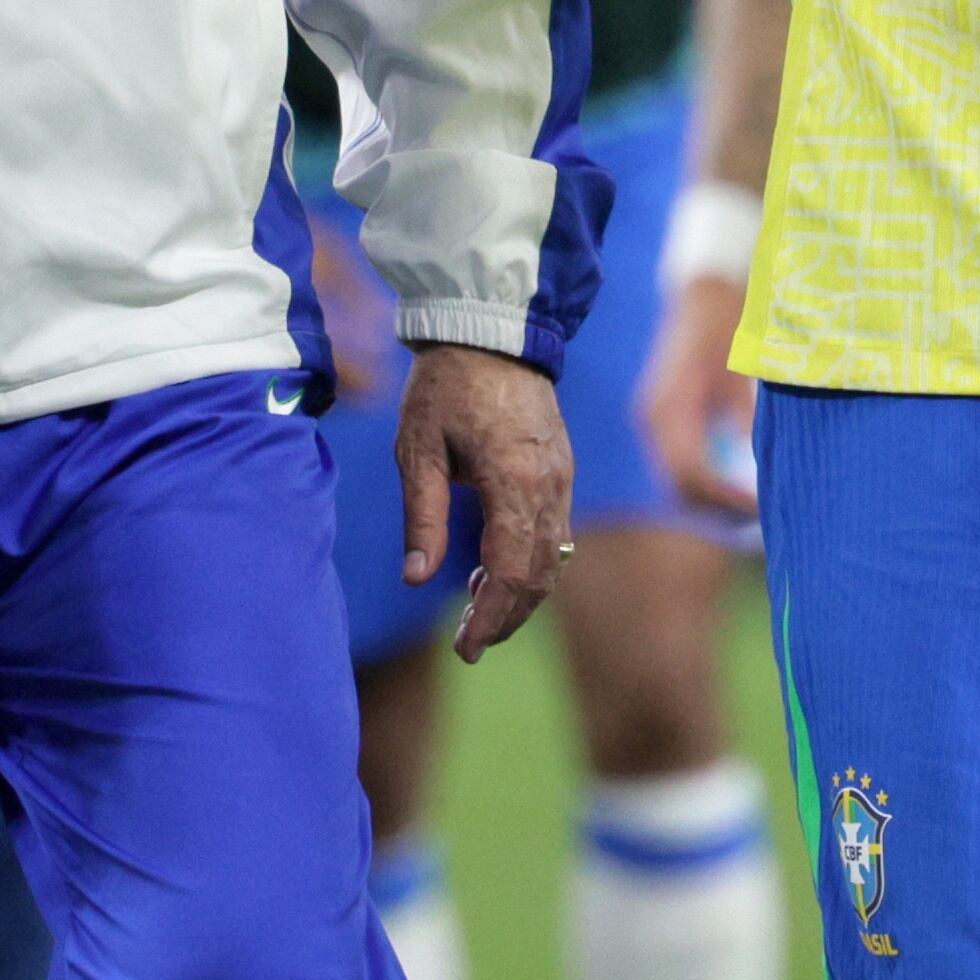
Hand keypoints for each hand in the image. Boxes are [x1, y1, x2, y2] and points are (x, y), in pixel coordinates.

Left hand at [395, 343, 573, 663]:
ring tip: (476, 608)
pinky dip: (530, 562)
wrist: (492, 330)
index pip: (509, 571)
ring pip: (553, 559)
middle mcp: (550, 485)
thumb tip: (416, 579)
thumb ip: (422, 517)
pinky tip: (491, 566)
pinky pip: (556, 532)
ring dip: (519, 592)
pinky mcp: (563, 469)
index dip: (491, 618)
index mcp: (513, 480)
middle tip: (469, 644)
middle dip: (507, 617)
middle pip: (538, 576)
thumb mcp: (417, 450)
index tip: (466, 649)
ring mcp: (563, 477)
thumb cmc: (445, 386)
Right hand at [635, 272, 756, 518]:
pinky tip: (733, 478)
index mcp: (669, 407)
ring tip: (748, 500)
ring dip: (708, 495)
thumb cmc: (728, 326)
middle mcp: (653, 418)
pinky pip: (677, 460)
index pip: (691, 471)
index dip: (724, 495)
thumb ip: (744, 418)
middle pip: (678, 482)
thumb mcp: (742, 373)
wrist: (704, 294)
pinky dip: (702, 476)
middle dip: (716, 504)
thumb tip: (752, 463)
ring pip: (675, 476)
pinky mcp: (661, 417)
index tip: (757, 505)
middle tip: (757, 512)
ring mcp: (653, 419)